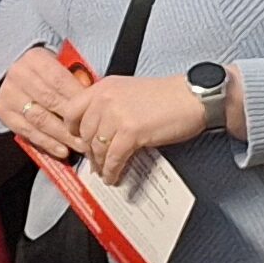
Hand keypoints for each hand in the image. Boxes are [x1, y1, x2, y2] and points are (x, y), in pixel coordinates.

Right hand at [0, 47, 92, 161]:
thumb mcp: (61, 67)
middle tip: (90, 136)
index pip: (59, 80)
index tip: (94, 114)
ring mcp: (8, 92)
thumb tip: (94, 101)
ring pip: (39, 119)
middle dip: (72, 121)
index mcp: (35, 58)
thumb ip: (76, 79)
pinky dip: (47, 143)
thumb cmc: (49, 74)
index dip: (78, 98)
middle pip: (50, 101)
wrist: (21, 77)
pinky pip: (27, 131)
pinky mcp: (2, 110)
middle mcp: (18, 73)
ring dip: (62, 136)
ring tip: (80, 146)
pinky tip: (62, 151)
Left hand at [61, 74, 211, 183]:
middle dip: (89, 151)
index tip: (77, 140)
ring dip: (100, 164)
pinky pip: (114, 158)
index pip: (72, 109)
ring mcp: (116, 114)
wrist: (191, 97)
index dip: (72, 129)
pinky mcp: (130, 131)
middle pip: (84, 132)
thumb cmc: (167, 96)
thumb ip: (110, 105)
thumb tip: (99, 129)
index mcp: (104, 86)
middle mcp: (106, 98)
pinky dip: (113, 171)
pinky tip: (114, 176)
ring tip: (104, 172)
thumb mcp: (129, 91)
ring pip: (98, 148)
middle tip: (94, 162)